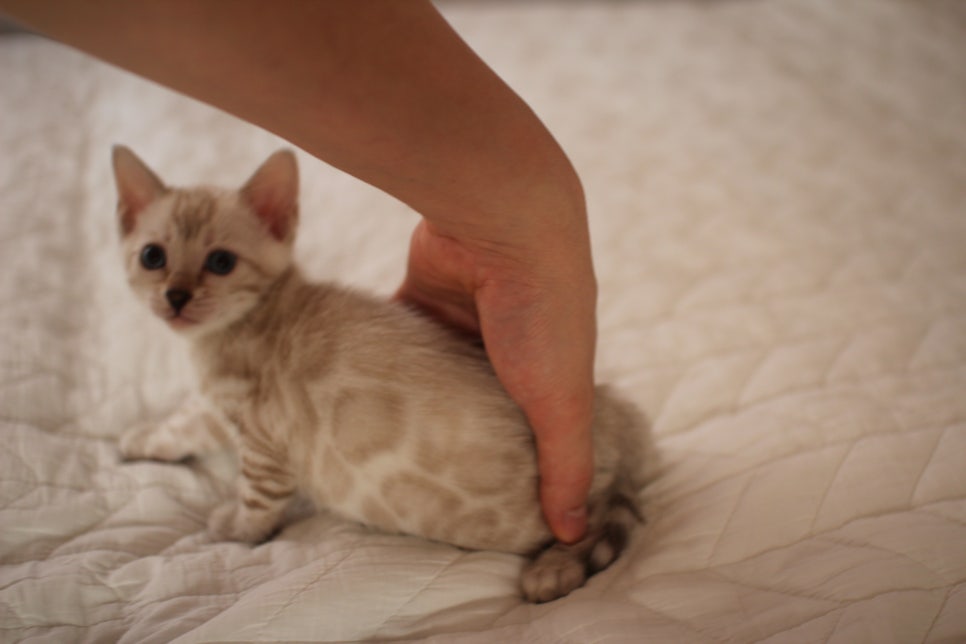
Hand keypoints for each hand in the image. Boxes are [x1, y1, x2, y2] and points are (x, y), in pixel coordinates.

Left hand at [396, 218, 596, 543]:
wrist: (503, 222)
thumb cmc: (544, 313)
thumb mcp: (562, 401)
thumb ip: (567, 463)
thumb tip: (572, 533)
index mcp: (549, 372)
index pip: (532, 431)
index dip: (511, 464)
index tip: (480, 502)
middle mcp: (507, 347)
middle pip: (477, 403)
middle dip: (454, 436)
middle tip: (419, 482)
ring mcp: (463, 320)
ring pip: (431, 372)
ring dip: (413, 399)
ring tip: (381, 447)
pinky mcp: (423, 297)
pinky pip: (396, 334)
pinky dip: (381, 358)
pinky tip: (354, 391)